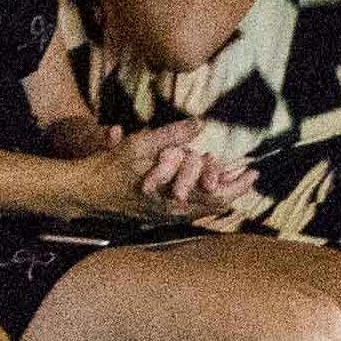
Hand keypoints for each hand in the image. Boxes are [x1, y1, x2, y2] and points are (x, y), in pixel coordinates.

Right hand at [76, 127, 246, 221]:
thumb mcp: (141, 145)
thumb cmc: (111, 168)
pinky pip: (190, 210)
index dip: (238, 184)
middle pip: (216, 205)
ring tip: (231, 178)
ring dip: (218, 193)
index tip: (254, 172)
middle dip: (233, 188)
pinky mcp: (159, 216)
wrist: (87, 192)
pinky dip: (203, 197)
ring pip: (204, 209)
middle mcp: (174, 212)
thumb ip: (172, 135)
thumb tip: (199, 123)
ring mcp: (166, 216)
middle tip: (247, 174)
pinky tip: (204, 187)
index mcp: (174, 197)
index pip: (218, 195)